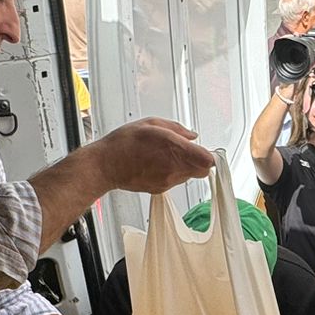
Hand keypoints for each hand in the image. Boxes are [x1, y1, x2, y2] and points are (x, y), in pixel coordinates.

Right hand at [88, 118, 213, 193]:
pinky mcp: (160, 190)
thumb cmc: (123, 143)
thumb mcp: (151, 124)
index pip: (207, 160)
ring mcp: (167, 181)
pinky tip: (157, 165)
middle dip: (198, 161)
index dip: (209, 155)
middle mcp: (173, 168)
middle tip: (186, 151)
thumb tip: (192, 136)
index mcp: (174, 149)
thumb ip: (176, 129)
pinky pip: (175, 181)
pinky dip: (172, 173)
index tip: (205, 150)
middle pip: (202, 171)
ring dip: (184, 166)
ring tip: (165, 156)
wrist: (105, 166)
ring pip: (189, 176)